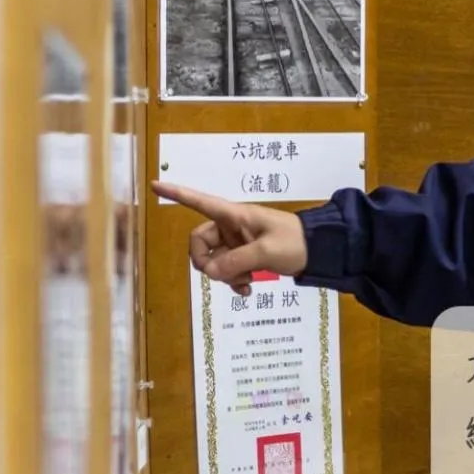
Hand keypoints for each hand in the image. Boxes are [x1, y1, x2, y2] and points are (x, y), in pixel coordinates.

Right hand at [151, 181, 307, 294]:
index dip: (178, 193)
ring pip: (212, 261)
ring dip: (225, 275)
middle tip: (224, 275)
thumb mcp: (267, 250)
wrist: (318, 251)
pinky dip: (233, 281)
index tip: (155, 184)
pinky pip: (226, 270)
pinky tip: (248, 290)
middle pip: (198, 243)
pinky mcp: (244, 257)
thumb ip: (236, 260)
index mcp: (234, 215)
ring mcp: (236, 242)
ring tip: (248, 280)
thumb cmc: (295, 241)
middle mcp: (230, 226)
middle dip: (206, 262)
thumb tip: (209, 272)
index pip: (200, 202)